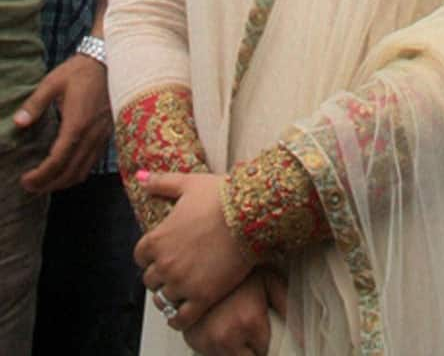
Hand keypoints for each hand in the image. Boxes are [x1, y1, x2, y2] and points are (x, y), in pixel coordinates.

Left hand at [14, 54, 111, 192]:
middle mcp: (92, 135)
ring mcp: (102, 136)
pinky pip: (92, 162)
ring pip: (84, 171)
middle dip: (49, 184)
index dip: (40, 176)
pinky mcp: (107, 134)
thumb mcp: (53, 82)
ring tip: (46, 183)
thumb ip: (35, 104)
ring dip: (63, 182)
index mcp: (77, 123)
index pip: (57, 161)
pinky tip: (65, 169)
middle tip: (30, 187)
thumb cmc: (80, 71)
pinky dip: (77, 173)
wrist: (111, 62)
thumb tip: (18, 123)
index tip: (25, 180)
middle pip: (70, 172)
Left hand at [135, 172, 255, 330]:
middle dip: (160, 275)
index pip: (140, 256)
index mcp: (157, 239)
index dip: (150, 255)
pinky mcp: (202, 297)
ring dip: (170, 295)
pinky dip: (179, 318)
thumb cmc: (220, 196)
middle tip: (174, 271)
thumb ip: (161, 183)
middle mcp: (164, 264)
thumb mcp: (188, 184)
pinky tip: (184, 313)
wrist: (250, 214)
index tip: (162, 253)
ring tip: (181, 291)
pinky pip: (181, 318)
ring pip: (164, 299)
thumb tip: (141, 177)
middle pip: (150, 280)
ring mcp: (182, 282)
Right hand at [183, 268, 287, 355]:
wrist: (205, 260)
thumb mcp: (268, 280)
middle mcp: (229, 335)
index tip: (260, 327)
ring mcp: (209, 341)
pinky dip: (217, 347)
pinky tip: (220, 326)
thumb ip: (287, 306)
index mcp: (250, 321)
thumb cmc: (241, 270)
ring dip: (234, 348)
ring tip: (233, 324)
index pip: (264, 351)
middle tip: (246, 327)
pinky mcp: (194, 342)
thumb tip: (304, 338)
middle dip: (249, 348)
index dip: (264, 341)